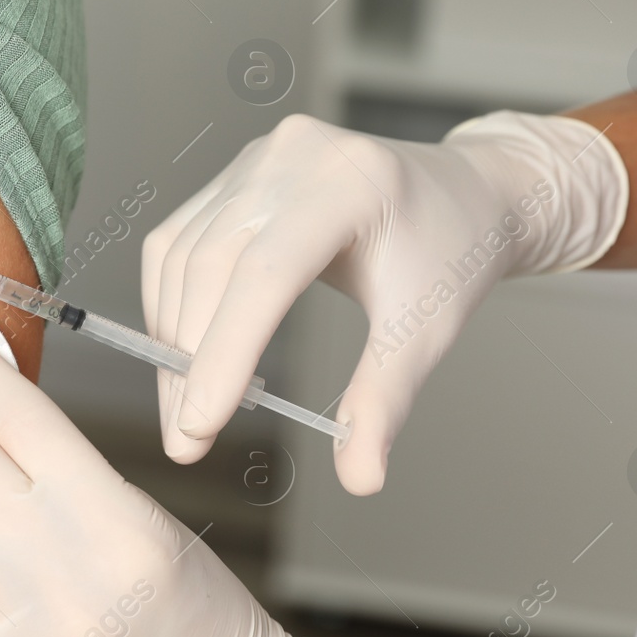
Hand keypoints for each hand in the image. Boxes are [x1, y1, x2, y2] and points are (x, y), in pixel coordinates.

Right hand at [142, 112, 626, 491]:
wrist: (463, 194)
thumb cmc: (448, 254)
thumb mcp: (427, 329)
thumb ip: (385, 401)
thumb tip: (360, 479)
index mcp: (351, 182)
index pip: (266, 273)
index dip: (225, 352)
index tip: (200, 427)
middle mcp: (292, 157)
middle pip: (213, 265)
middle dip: (191, 362)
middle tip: (187, 442)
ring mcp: (257, 160)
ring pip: (183, 256)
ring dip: (173, 341)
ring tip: (186, 412)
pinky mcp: (235, 176)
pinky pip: (179, 242)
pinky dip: (173, 305)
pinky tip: (186, 357)